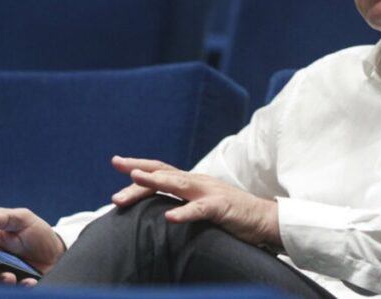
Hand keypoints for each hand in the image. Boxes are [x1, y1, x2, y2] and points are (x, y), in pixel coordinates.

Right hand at [0, 207, 65, 286]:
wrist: (58, 251)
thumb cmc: (36, 232)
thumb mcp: (23, 219)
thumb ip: (5, 217)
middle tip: (8, 276)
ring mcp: (3, 277)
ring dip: (5, 284)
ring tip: (20, 280)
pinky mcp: (16, 287)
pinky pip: (13, 292)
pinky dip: (22, 287)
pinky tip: (31, 282)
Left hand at [111, 155, 280, 246]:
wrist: (263, 218)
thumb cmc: (230, 213)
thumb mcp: (201, 204)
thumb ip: (182, 201)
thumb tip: (157, 208)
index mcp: (191, 182)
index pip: (161, 169)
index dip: (139, 166)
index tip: (117, 162)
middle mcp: (197, 182)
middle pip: (163, 172)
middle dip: (138, 169)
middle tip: (116, 164)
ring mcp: (209, 192)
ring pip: (178, 184)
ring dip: (155, 181)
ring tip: (135, 179)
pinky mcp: (221, 207)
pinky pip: (200, 210)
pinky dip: (184, 213)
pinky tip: (169, 217)